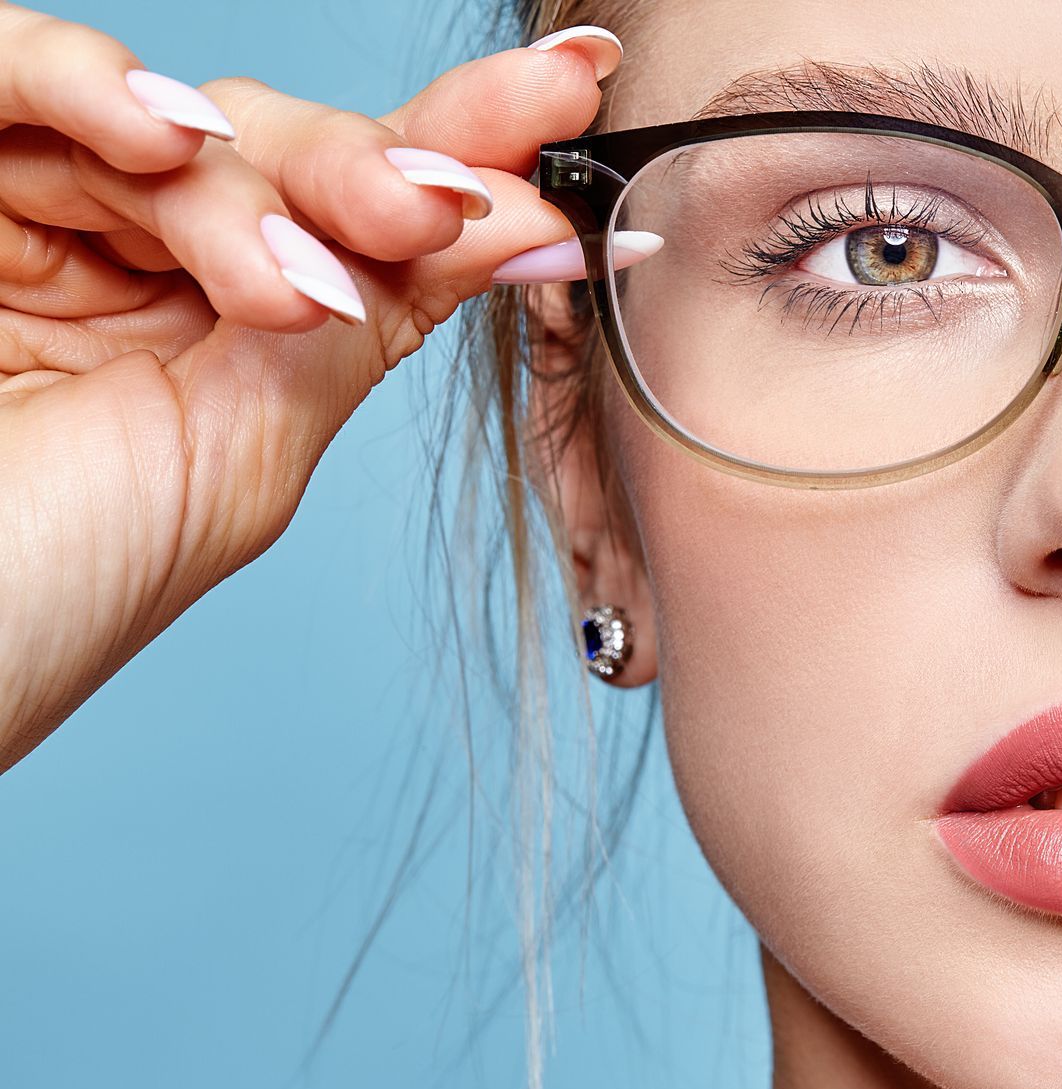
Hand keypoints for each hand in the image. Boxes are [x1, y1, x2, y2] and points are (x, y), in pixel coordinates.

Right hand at [0, 4, 620, 769]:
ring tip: (300, 276)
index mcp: (220, 333)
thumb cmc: (41, 596)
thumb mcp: (239, 456)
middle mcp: (131, 260)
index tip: (574, 98)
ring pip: (172, 122)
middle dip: (381, 170)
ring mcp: (28, 216)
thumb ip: (365, 328)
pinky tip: (167, 141)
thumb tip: (525, 233)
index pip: (355, 218)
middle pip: (282, 152)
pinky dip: (82, 86)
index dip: (462, 149)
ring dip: (258, 180)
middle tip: (444, 210)